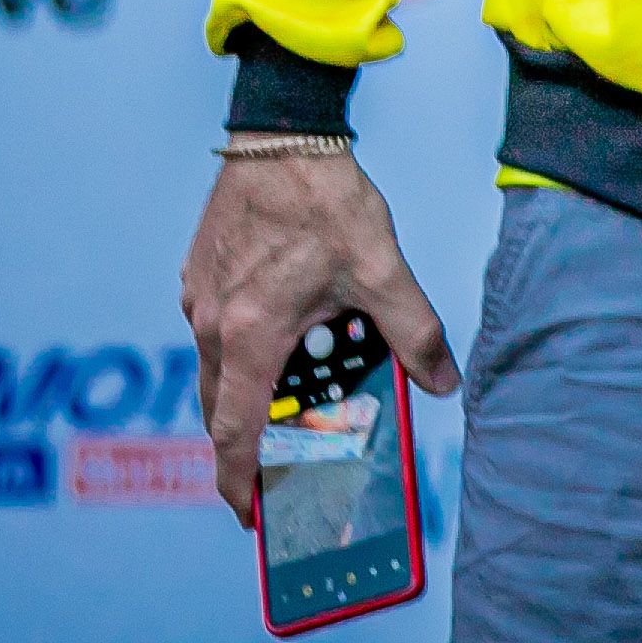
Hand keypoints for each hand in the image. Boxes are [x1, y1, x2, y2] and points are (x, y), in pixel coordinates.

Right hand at [179, 150, 458, 527]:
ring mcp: (198, 298)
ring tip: (301, 382)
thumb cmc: (325, 199)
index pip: (233, 431)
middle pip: (220, 406)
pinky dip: (242, 346)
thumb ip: (414, 330)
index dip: (240, 479)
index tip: (251, 509)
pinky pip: (214, 330)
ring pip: (216, 367)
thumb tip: (443, 381)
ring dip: (251, 385)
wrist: (280, 133)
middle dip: (250, 437)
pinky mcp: (198, 274)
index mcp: (248, 336)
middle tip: (285, 452)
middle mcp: (210, 324)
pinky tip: (288, 324)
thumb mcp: (382, 269)